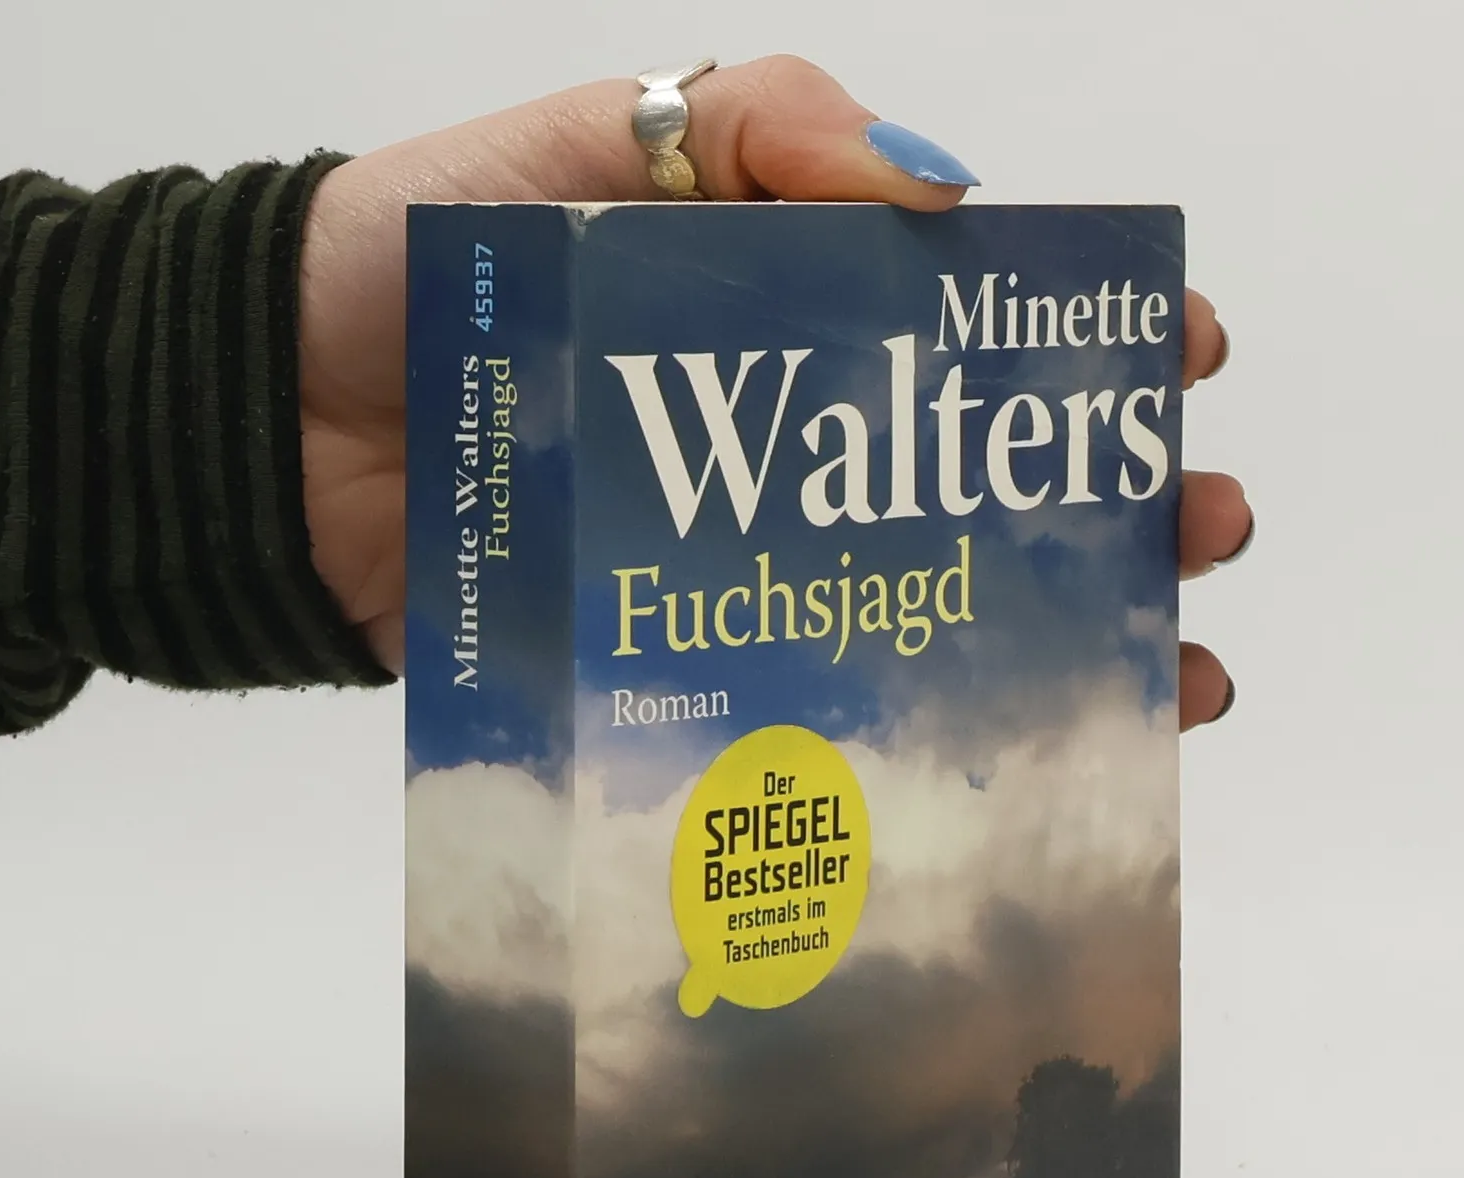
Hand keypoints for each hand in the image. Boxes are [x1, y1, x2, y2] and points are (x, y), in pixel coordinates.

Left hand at [297, 56, 1249, 727]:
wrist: (261, 428)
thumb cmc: (411, 257)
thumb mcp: (590, 137)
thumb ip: (762, 130)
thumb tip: (948, 203)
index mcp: (774, 304)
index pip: (961, 324)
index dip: (1075, 339)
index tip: (1177, 357)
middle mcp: (771, 442)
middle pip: (972, 479)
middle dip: (1108, 502)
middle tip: (1203, 525)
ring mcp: (727, 562)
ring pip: (919, 602)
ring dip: (1056, 637)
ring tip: (1168, 669)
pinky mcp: (667, 659)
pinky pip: (802, 696)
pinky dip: (903, 733)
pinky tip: (1006, 762)